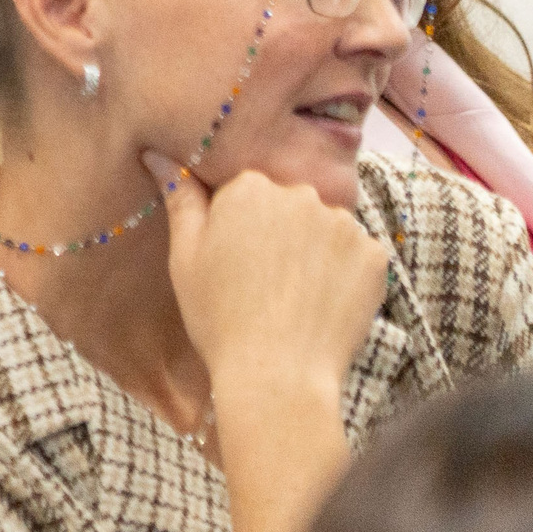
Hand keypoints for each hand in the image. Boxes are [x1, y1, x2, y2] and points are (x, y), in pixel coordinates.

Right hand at [145, 152, 384, 531]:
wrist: (278, 377)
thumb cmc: (220, 317)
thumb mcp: (185, 257)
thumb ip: (180, 199)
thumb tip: (158, 154)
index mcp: (249, 187)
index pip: (244, 189)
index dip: (236, 224)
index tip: (234, 258)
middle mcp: (300, 194)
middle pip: (288, 204)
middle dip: (278, 231)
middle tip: (263, 280)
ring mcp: (343, 224)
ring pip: (324, 227)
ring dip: (313, 250)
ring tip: (295, 296)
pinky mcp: (374, 255)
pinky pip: (356, 253)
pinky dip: (343, 273)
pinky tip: (323, 302)